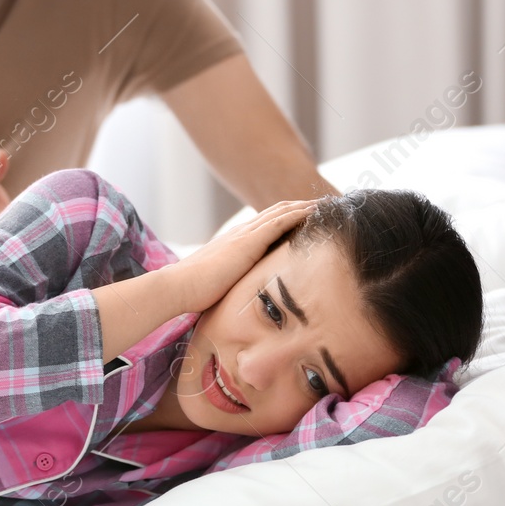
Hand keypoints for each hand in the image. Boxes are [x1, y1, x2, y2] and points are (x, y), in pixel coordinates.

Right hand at [160, 199, 317, 312]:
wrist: (179, 287)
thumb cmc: (194, 293)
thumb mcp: (219, 286)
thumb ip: (232, 285)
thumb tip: (238, 301)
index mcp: (234, 243)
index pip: (264, 225)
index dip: (285, 219)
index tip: (304, 219)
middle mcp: (240, 233)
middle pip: (275, 212)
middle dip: (299, 207)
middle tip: (322, 206)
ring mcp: (244, 235)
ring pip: (281, 211)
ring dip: (303, 206)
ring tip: (325, 204)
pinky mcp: (249, 241)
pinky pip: (280, 221)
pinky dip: (298, 213)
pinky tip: (314, 211)